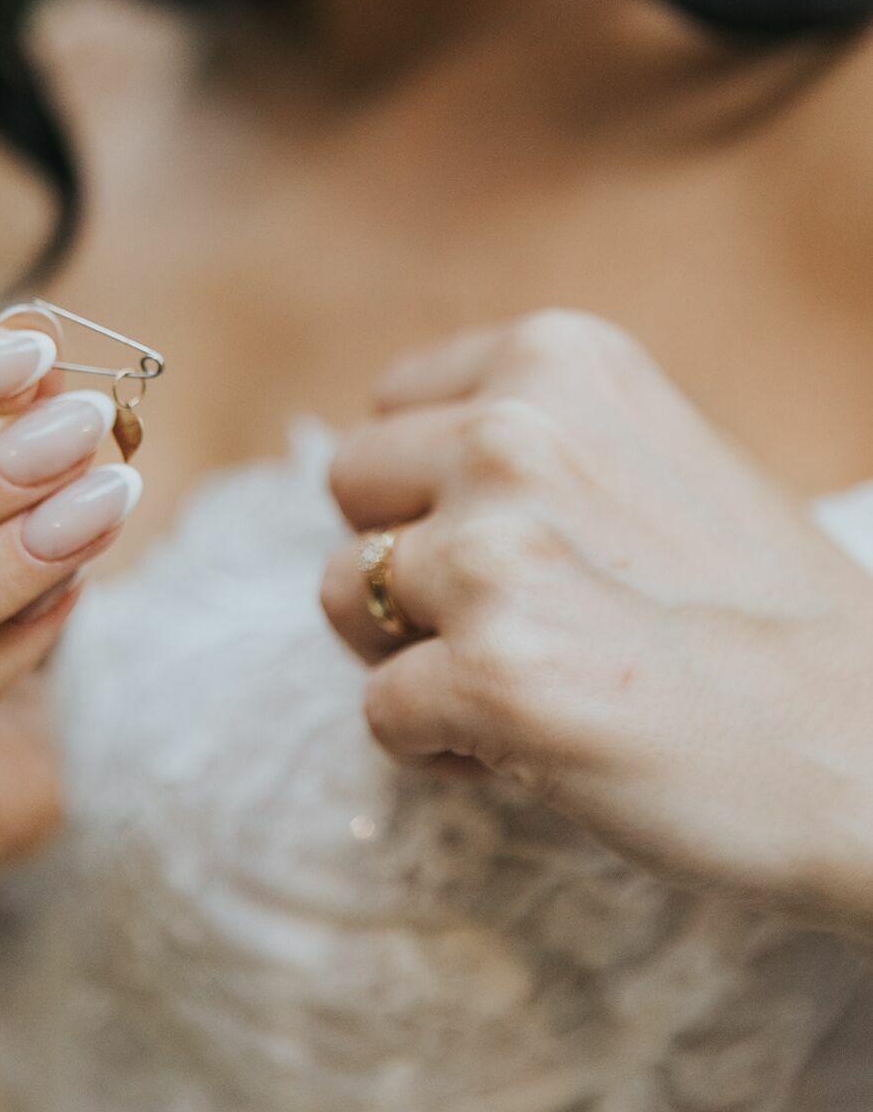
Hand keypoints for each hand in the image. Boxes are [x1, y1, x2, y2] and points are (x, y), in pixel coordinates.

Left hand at [322, 310, 872, 936]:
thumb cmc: (767, 617)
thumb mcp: (656, 453)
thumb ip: (533, 439)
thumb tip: (396, 471)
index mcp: (560, 359)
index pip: (389, 406)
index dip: (428, 490)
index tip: (509, 542)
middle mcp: (515, 430)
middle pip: (349, 489)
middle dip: (402, 561)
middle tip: (502, 621)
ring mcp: (498, 549)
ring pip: (345, 597)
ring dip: (412, 655)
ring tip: (525, 683)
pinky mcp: (493, 674)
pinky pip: (382, 712)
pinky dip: (440, 748)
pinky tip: (536, 751)